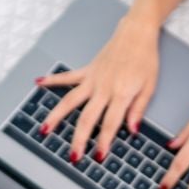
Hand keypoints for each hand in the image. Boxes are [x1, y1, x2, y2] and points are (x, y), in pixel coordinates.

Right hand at [36, 14, 159, 163]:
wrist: (137, 32)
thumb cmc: (146, 58)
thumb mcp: (150, 86)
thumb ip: (139, 108)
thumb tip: (132, 130)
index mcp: (121, 93)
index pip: (111, 124)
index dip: (104, 142)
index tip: (99, 156)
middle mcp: (103, 88)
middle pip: (87, 118)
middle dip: (79, 140)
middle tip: (74, 156)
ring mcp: (92, 79)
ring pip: (70, 100)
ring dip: (56, 116)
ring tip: (44, 130)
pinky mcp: (87, 70)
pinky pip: (67, 77)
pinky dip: (52, 80)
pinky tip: (38, 83)